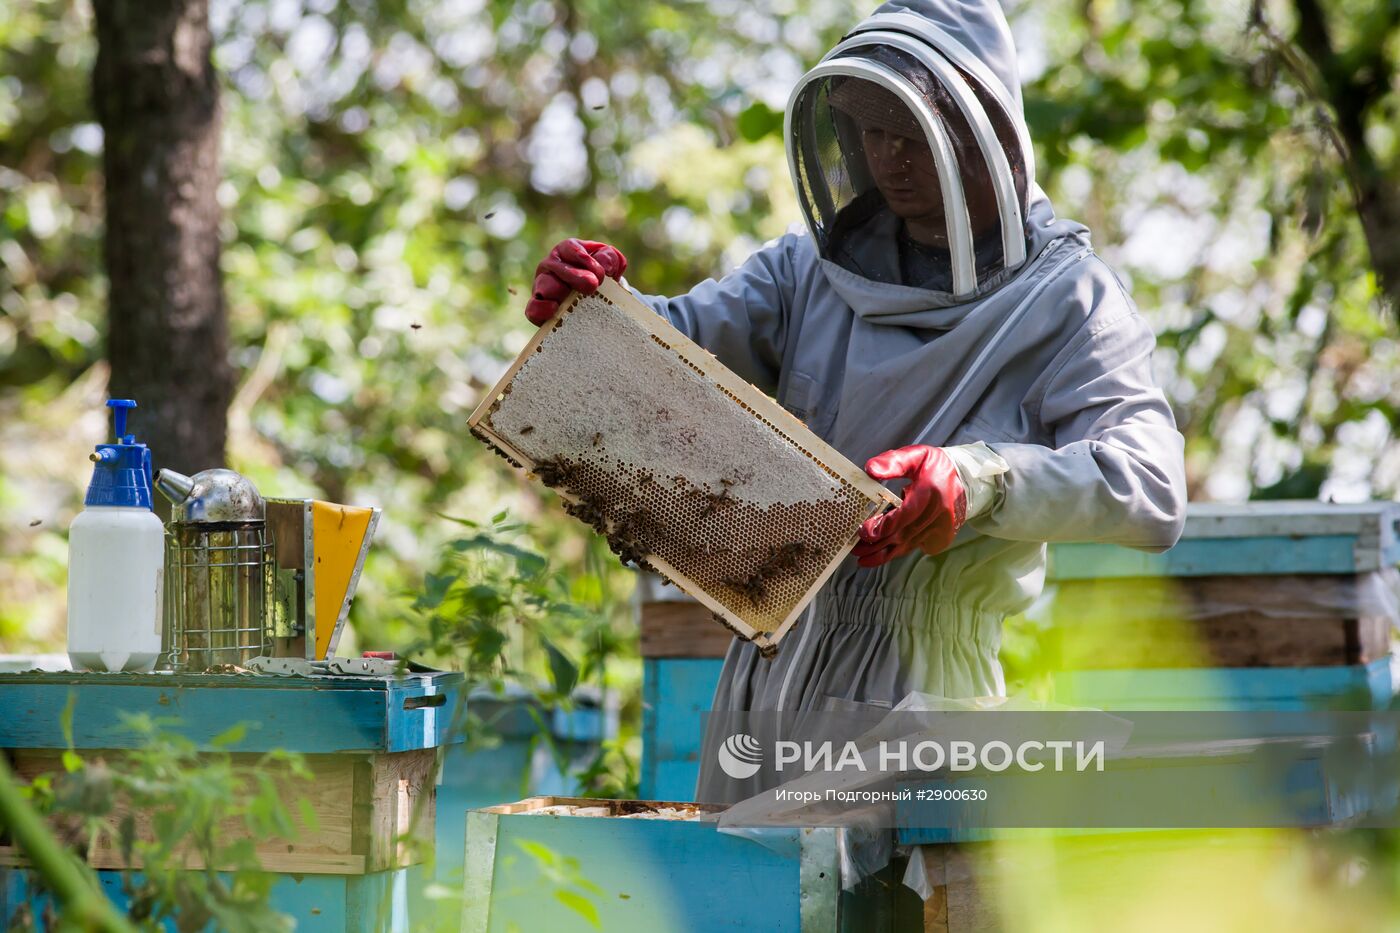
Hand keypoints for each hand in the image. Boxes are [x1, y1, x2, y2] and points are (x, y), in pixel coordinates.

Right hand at [524, 238, 627, 324]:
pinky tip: (555, 310)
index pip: (570, 248)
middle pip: (556, 267)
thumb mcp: (609, 264)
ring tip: (574, 300)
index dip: (583, 258)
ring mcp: (541, 285)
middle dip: (574, 276)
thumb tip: (606, 267)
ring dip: (559, 292)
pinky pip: (533, 308)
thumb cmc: (600, 277)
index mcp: (567, 251)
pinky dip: (541, 309)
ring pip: (543, 285)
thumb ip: (610, 258)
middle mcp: (551, 265)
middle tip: (592, 285)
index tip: (600, 272)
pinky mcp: (538, 306)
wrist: (595, 299)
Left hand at [852, 445, 966, 567]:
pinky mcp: (942, 538)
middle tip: (855, 549)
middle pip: (903, 535)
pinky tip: (882, 553)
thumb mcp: (916, 456)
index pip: (905, 515)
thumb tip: (870, 470)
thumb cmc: (936, 468)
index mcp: (931, 492)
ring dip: (884, 554)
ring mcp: (942, 529)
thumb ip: (893, 462)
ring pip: (908, 546)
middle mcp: (938, 514)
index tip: (863, 531)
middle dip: (877, 544)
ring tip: (863, 559)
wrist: (967, 481)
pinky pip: (916, 547)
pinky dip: (899, 550)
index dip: (883, 526)